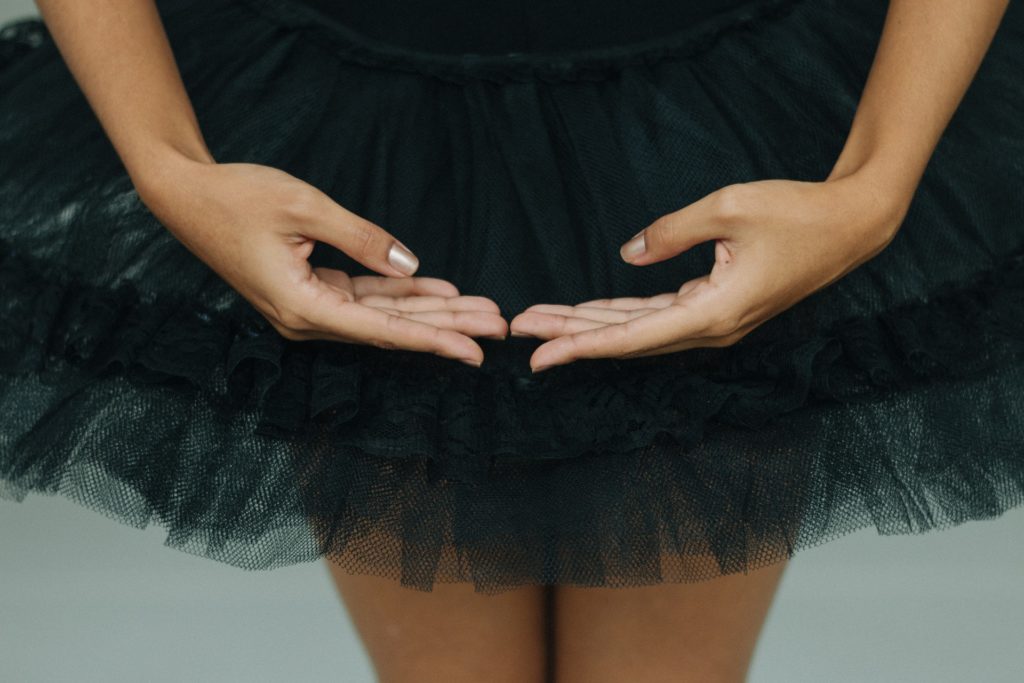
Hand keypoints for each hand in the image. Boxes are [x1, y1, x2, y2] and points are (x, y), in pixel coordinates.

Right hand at [135, 153, 507, 366]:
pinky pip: (366, 296)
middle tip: (499, 327)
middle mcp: (308, 320)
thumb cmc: (237, 197)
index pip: (383, 332)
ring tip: (482, 310)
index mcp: (303, 308)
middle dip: (448, 327)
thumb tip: (411, 266)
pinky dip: (402, 294)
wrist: (185, 196)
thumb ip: (361, 238)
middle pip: (392, 329)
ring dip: (432, 312)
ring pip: (384, 315)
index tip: (476, 351)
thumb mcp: (305, 207)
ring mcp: (310, 308)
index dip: (435, 340)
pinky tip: (441, 292)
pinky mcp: (312, 291)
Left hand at [509, 175, 909, 372]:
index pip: (631, 337)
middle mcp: (711, 329)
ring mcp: (715, 322)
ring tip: (543, 320)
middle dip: (571, 334)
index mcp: (713, 314)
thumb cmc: (797, 213)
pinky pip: (659, 316)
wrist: (851, 225)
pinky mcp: (718, 307)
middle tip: (521, 331)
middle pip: (626, 338)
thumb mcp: (729, 207)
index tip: (539, 355)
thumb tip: (627, 253)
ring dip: (592, 325)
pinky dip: (622, 314)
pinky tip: (590, 312)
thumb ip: (672, 231)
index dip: (580, 346)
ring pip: (639, 329)